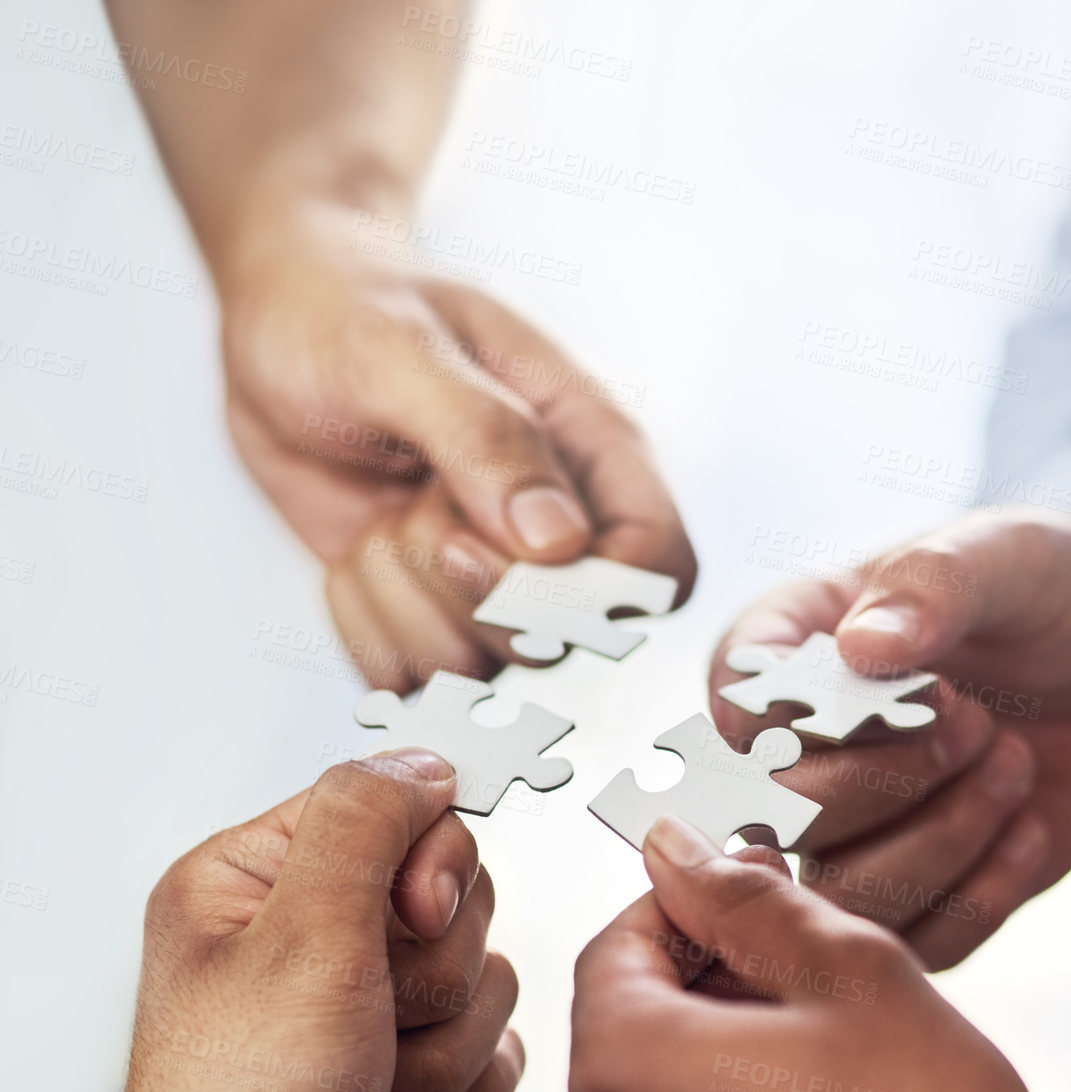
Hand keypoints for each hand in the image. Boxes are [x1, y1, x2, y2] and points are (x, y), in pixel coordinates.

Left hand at [119, 748, 521, 1091]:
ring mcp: (362, 1010)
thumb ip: (365, 824)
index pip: (399, 811)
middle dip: (435, 972)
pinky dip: (460, 1089)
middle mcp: (312, 938)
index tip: (406, 921)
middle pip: (455, 896)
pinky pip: (494, 1047)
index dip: (428, 867)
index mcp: (261, 882)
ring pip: (484, 976)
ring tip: (374, 1085)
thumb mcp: (300, 937)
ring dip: (443, 1043)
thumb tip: (421, 760)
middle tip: (373, 1016)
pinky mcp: (405, 1074)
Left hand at [221, 204, 695, 689]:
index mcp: (592, 450)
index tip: (488, 548)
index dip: (589, 596)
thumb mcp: (402, 348)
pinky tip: (355, 549)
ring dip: (400, 599)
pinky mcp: (429, 615)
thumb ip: (486, 436)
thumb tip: (558, 542)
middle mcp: (559, 532)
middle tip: (415, 499)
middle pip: (557, 642)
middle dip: (462, 587)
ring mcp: (495, 584)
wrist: (279, 322)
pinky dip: (360, 619)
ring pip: (473, 668)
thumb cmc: (347, 307)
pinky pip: (403, 675)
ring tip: (381, 515)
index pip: (660, 569)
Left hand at [559, 817, 1070, 1091]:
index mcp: (621, 1070)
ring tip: (837, 1064)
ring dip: (731, 1058)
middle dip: (716, 983)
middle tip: (819, 981)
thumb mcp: (854, 980)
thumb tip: (679, 852)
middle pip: (632, 1023)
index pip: (615, 945)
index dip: (690, 907)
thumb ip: (749, 900)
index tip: (758, 897)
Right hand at [709, 511, 1070, 967]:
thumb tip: (861, 647)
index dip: (813, 721)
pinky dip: (983, 894)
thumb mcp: (1002, 556)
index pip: (737, 711)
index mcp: (782, 658)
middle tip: (978, 722)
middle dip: (886, 780)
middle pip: (775, 821)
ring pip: (842, 898)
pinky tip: (1029, 824)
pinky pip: (919, 942)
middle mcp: (796, 757)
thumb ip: (931, 586)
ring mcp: (852, 837)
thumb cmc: (1048, 586)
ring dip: (940, 841)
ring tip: (1014, 764)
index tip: (919, 685)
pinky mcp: (918, 896)